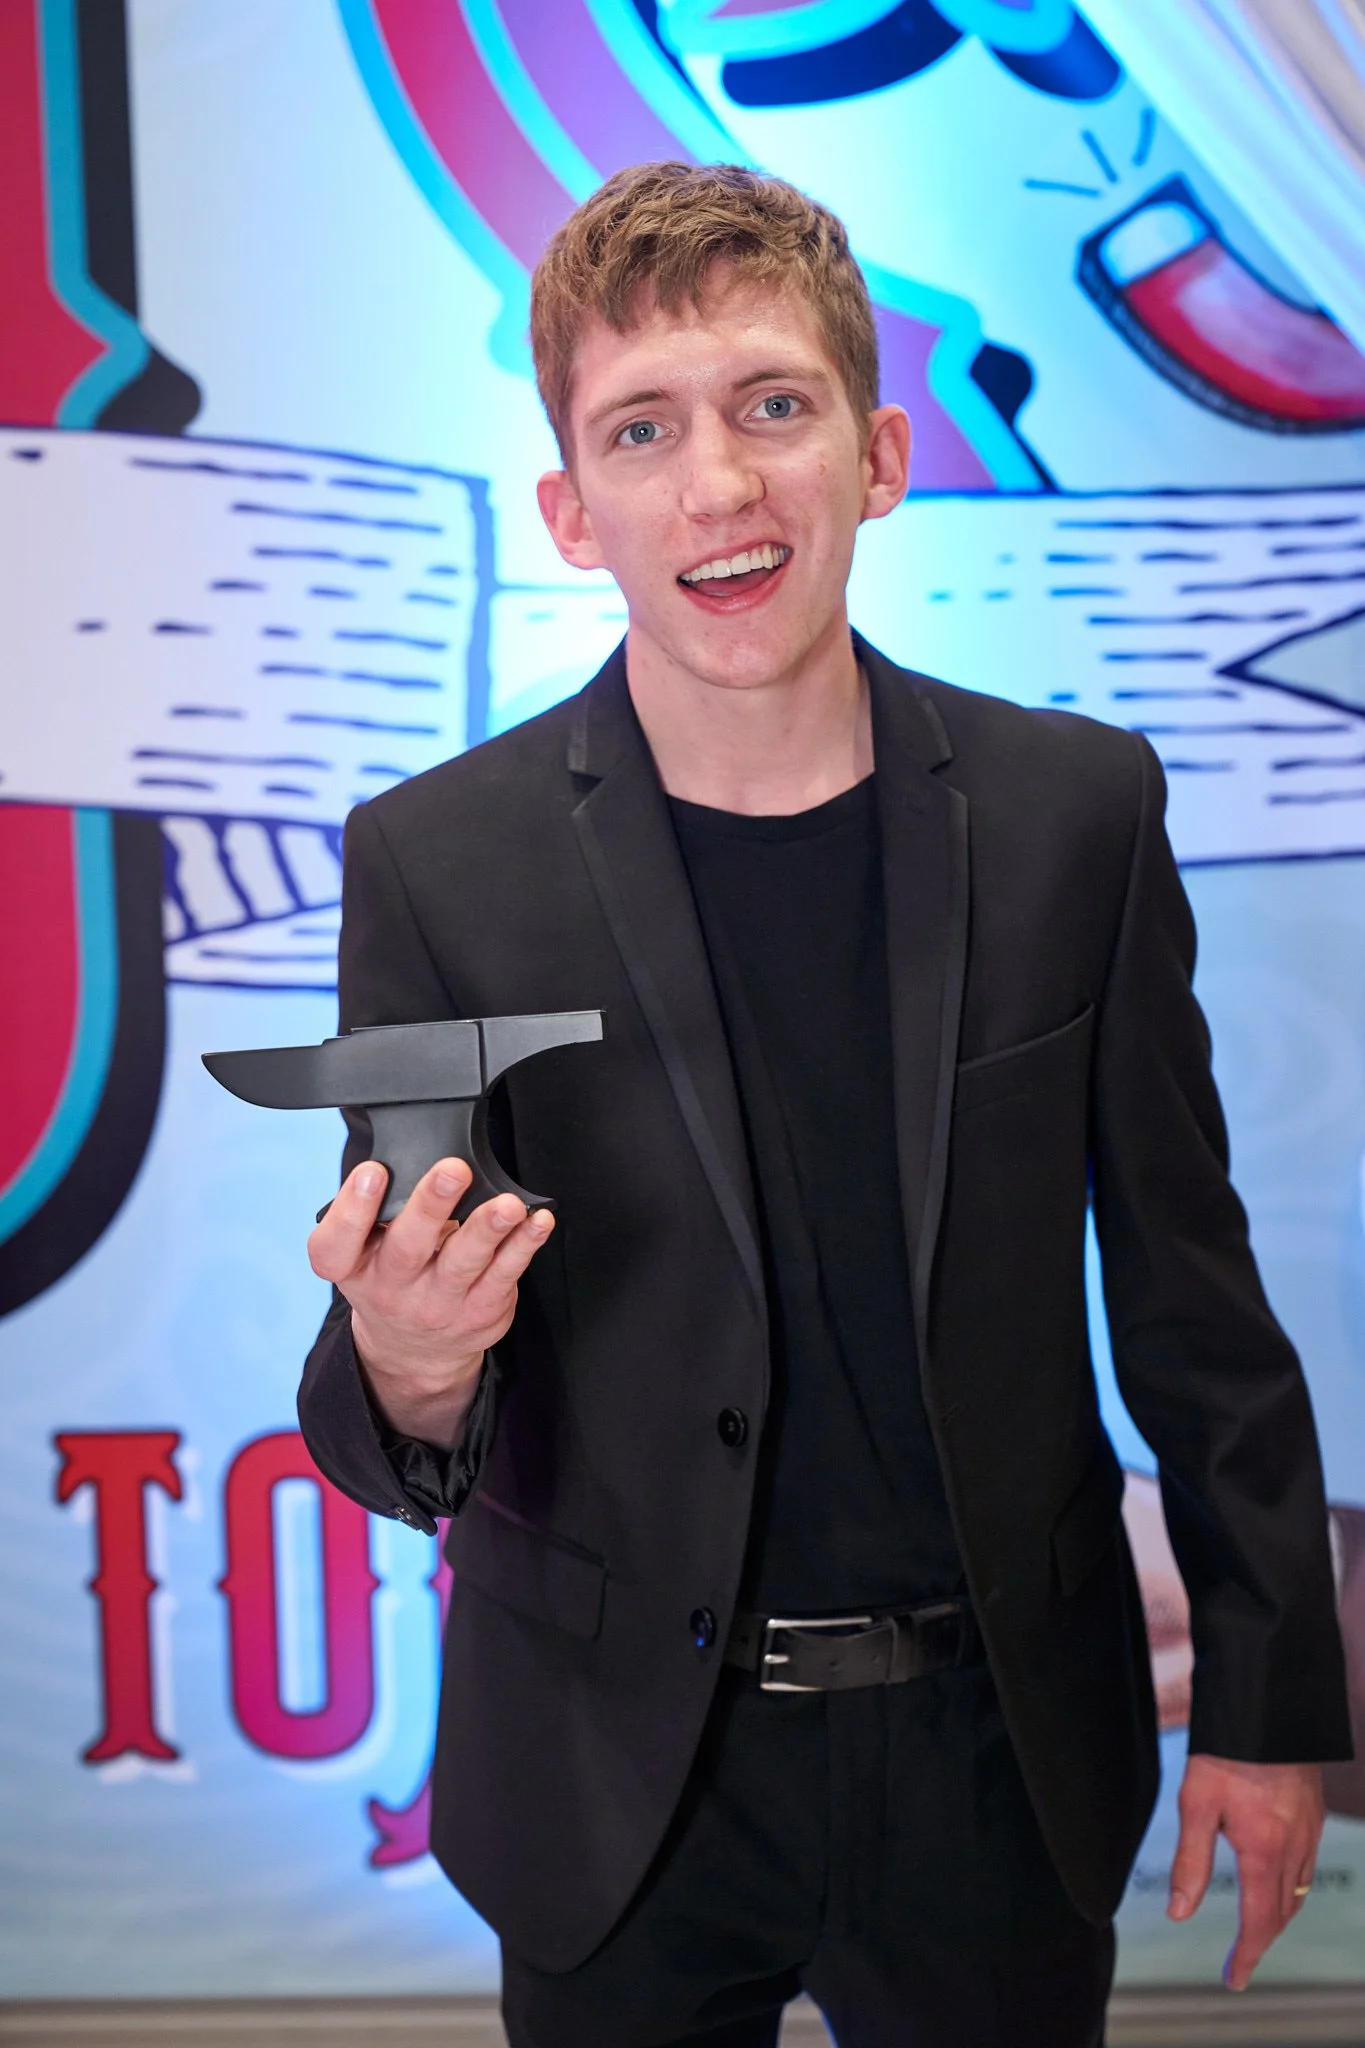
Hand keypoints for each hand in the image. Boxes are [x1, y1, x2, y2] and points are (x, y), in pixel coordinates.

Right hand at [307, 1155, 553, 1447]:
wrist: (414, 1350)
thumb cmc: (391, 1279)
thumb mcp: (361, 1253)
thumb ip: (375, 1212)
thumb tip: (411, 1154)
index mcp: (353, 1268)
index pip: (336, 1246)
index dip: (352, 1208)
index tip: (372, 1171)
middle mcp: (391, 1290)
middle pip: (408, 1249)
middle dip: (431, 1206)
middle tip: (453, 1170)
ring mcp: (438, 1305)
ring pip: (463, 1263)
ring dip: (488, 1229)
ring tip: (507, 1205)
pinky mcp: (480, 1311)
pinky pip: (505, 1275)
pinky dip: (524, 1245)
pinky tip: (537, 1222)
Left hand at [1168, 1754, 1323, 1989]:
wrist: (1265, 1707)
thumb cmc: (1225, 1752)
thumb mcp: (1196, 1805)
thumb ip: (1191, 1862)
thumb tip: (1179, 1912)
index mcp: (1265, 1851)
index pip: (1260, 1923)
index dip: (1247, 1955)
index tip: (1234, 1979)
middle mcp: (1294, 1847)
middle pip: (1281, 1912)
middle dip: (1261, 1941)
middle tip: (1239, 1962)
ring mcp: (1309, 1830)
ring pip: (1297, 1891)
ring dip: (1276, 1917)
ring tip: (1255, 1931)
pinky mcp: (1312, 1813)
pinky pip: (1306, 1865)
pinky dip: (1290, 1888)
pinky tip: (1275, 1882)